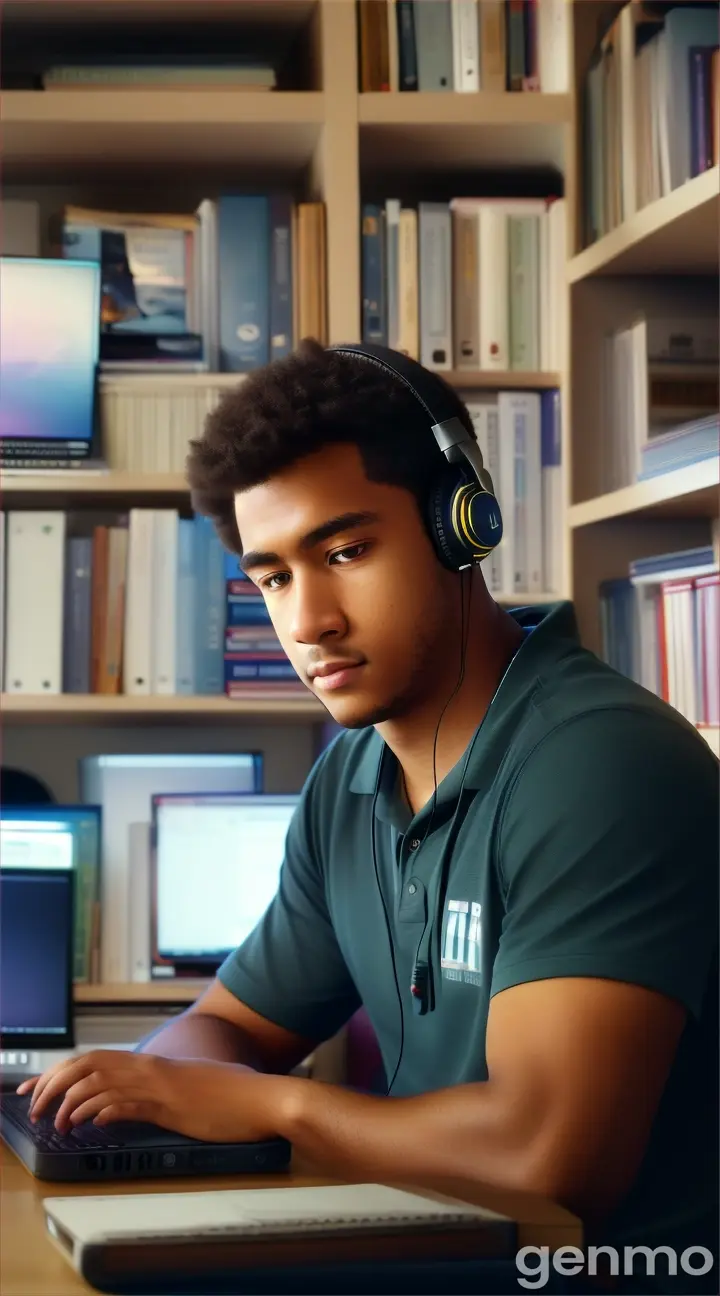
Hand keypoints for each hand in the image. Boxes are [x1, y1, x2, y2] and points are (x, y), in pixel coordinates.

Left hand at [16, 1050, 282, 1143]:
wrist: (263, 1099)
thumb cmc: (233, 1098)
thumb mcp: (188, 1091)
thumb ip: (157, 1094)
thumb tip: (130, 1105)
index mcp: (153, 1064)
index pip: (96, 1059)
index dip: (62, 1070)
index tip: (39, 1087)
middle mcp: (151, 1069)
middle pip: (87, 1065)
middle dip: (53, 1082)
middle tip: (33, 1102)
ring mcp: (159, 1086)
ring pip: (99, 1082)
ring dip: (70, 1101)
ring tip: (56, 1121)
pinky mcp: (169, 1107)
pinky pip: (124, 1104)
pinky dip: (99, 1112)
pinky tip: (89, 1123)